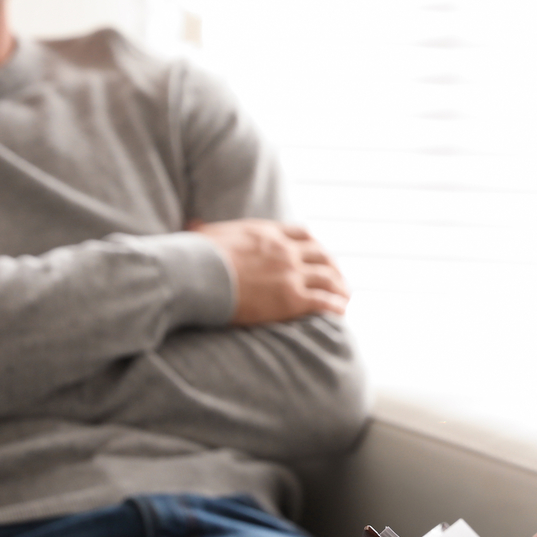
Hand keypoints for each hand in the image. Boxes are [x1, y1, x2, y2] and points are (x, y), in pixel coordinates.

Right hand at [192, 219, 349, 323]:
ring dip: (340, 288)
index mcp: (267, 233)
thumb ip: (206, 229)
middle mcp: (285, 250)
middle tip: (338, 278)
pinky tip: (341, 312)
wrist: (198, 274)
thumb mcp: (204, 235)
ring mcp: (290, 273)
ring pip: (328, 278)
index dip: (313, 245)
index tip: (318, 254)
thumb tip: (192, 223)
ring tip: (345, 298)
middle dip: (333, 266)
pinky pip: (323, 301)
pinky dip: (335, 306)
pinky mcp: (292, 298)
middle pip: (321, 255)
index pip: (301, 234)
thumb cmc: (197, 257)